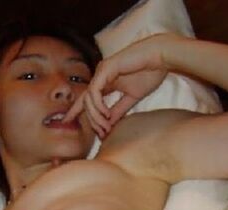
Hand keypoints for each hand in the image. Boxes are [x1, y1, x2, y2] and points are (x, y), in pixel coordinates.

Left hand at [64, 34, 181, 137]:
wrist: (161, 57)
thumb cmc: (150, 73)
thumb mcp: (131, 98)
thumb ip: (118, 111)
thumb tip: (108, 126)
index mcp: (105, 82)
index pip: (86, 99)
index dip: (75, 111)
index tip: (66, 123)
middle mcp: (100, 76)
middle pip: (85, 102)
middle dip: (91, 121)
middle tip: (102, 134)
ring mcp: (102, 71)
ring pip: (88, 99)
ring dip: (96, 116)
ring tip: (107, 127)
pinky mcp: (106, 68)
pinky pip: (94, 92)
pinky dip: (98, 106)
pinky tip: (106, 114)